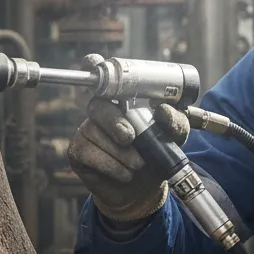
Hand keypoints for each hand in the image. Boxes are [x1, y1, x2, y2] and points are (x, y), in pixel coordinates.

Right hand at [67, 62, 189, 221]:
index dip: (94, 65)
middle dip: (115, 123)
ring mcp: (87, 130)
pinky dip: (112, 166)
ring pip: (95, 133)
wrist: (144, 190)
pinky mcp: (77, 152)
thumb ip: (176, 122)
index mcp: (122, 100)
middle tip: (130, 138)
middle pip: (97, 106)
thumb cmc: (156, 156)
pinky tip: (125, 173)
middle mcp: (101, 111)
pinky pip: (89, 153)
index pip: (102, 75)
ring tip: (138, 164)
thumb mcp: (175, 138)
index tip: (95, 64)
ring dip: (121, 153)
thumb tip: (163, 111)